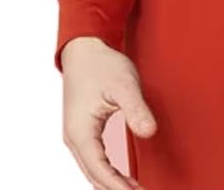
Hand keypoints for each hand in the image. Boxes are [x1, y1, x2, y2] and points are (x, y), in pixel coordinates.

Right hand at [61, 36, 157, 189]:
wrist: (84, 48)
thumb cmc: (102, 64)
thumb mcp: (124, 84)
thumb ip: (136, 109)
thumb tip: (149, 132)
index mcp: (80, 132)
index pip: (101, 171)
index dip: (119, 187)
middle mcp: (74, 139)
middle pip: (94, 176)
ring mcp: (76, 136)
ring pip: (93, 171)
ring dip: (112, 184)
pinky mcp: (82, 131)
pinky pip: (94, 160)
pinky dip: (107, 173)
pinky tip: (123, 178)